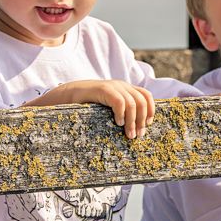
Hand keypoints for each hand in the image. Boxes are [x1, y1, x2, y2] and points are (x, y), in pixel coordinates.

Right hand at [40, 80, 154, 138]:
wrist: (70, 94)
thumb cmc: (89, 105)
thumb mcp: (109, 107)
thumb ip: (121, 111)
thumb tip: (136, 128)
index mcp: (125, 88)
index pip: (146, 95)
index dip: (151, 110)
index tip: (147, 125)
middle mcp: (121, 85)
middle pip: (142, 101)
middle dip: (142, 120)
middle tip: (138, 135)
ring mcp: (113, 86)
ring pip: (132, 103)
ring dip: (133, 121)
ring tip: (129, 134)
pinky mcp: (104, 89)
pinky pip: (119, 102)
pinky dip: (121, 114)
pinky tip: (117, 123)